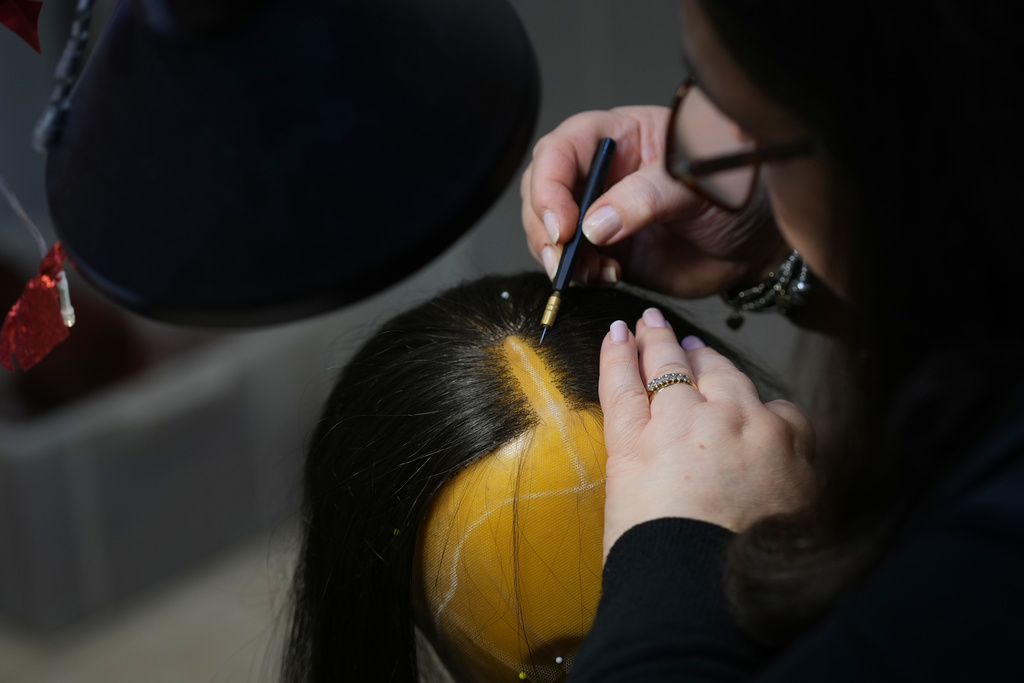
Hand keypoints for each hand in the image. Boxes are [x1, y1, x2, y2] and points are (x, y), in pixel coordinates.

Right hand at [521, 107, 787, 296]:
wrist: (756, 239)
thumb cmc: (736, 190)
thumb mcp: (696, 184)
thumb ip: (646, 199)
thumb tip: (595, 226)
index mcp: (619, 136)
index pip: (560, 150)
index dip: (549, 186)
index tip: (563, 225)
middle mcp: (601, 173)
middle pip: (542, 191)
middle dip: (544, 228)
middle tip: (563, 257)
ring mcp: (600, 213)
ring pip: (549, 231)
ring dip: (559, 258)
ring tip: (594, 273)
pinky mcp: (606, 250)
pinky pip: (573, 263)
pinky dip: (578, 276)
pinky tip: (607, 278)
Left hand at [598, 308, 815, 560]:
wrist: (708, 589)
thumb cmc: (754, 572)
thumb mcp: (807, 529)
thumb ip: (800, 497)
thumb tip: (795, 499)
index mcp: (785, 447)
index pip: (780, 415)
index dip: (762, 411)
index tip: (752, 411)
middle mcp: (738, 421)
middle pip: (722, 376)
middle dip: (705, 359)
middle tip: (692, 346)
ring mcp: (683, 421)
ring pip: (670, 368)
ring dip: (659, 341)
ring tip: (649, 324)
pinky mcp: (636, 436)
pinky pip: (624, 382)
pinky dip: (618, 355)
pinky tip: (617, 334)